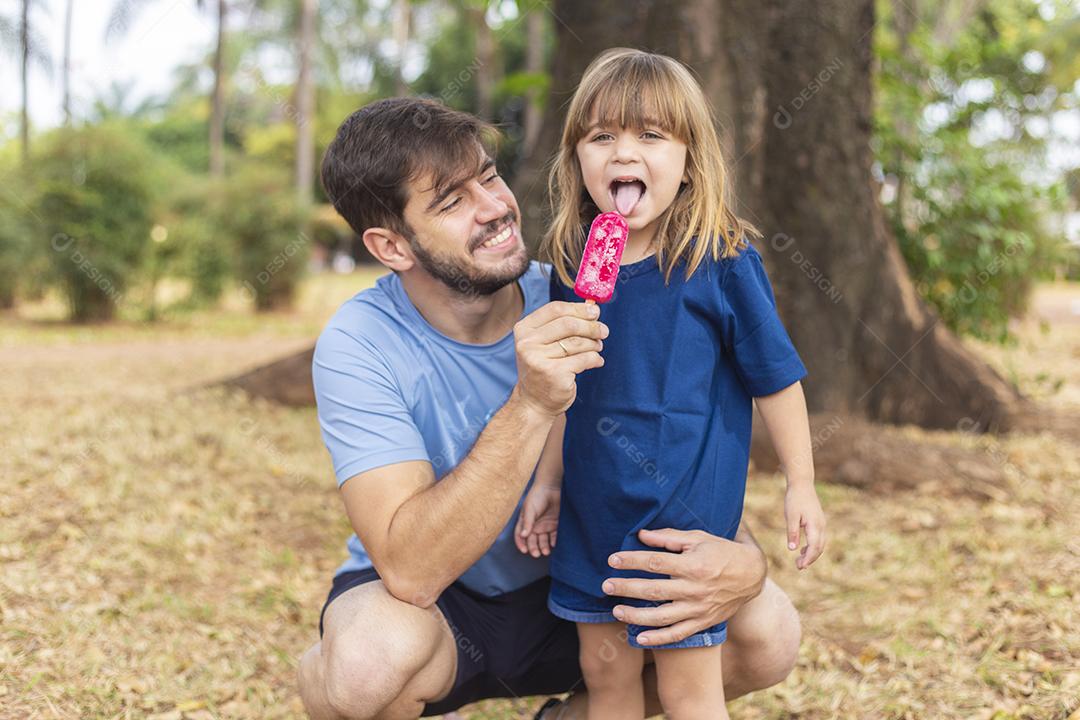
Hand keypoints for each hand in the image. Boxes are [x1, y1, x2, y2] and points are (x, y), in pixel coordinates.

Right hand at [512, 301, 607, 416]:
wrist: (534, 402)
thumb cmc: (544, 368)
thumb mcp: (545, 343)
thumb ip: (563, 324)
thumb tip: (592, 308)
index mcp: (524, 329)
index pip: (555, 309)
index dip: (578, 308)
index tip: (594, 311)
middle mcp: (528, 343)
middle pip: (569, 324)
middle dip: (591, 326)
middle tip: (603, 331)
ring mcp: (539, 359)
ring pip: (578, 342)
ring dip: (594, 344)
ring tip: (597, 347)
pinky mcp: (554, 373)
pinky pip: (584, 359)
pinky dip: (595, 359)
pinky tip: (596, 361)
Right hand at [514, 484, 560, 557]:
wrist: (552, 487)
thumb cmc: (537, 496)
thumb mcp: (530, 509)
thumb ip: (527, 523)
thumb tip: (523, 535)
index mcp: (525, 522)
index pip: (520, 535)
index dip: (521, 543)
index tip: (524, 550)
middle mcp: (535, 525)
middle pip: (532, 540)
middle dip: (534, 548)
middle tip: (537, 554)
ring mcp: (545, 525)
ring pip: (543, 540)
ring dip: (544, 547)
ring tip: (546, 552)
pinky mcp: (555, 524)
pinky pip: (554, 536)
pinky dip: (554, 541)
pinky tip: (554, 544)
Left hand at [600, 528, 766, 645]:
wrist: (752, 576)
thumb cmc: (721, 551)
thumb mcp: (698, 538)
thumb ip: (669, 537)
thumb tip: (641, 535)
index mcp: (693, 565)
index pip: (655, 563)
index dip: (632, 561)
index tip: (612, 560)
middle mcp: (695, 589)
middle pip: (654, 590)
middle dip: (627, 588)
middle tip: (606, 586)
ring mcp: (698, 609)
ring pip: (662, 617)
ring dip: (636, 615)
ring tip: (616, 611)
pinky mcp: (702, 623)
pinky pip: (677, 635)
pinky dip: (658, 639)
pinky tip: (639, 638)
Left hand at [785, 483, 825, 569]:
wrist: (802, 483)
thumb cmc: (795, 498)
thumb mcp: (790, 516)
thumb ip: (792, 532)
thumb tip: (792, 549)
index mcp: (815, 525)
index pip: (814, 547)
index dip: (808, 559)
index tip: (800, 567)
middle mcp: (821, 526)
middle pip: (819, 548)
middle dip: (810, 559)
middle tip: (798, 567)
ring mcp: (821, 523)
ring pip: (820, 544)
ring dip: (812, 554)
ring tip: (800, 562)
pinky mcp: (819, 521)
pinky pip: (818, 538)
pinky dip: (812, 547)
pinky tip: (802, 550)